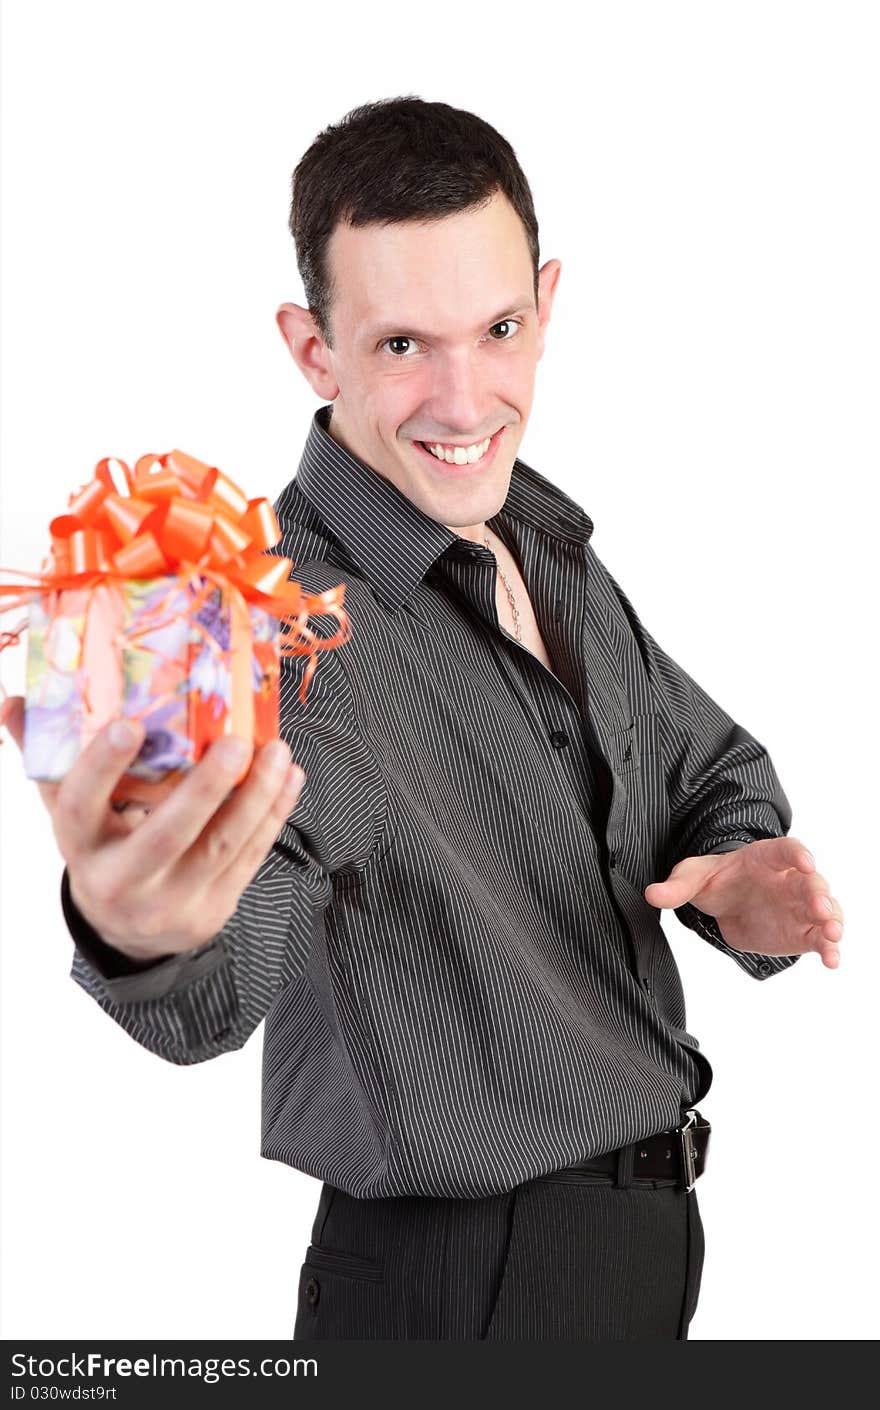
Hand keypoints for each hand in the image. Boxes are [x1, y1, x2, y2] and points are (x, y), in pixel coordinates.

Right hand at [0, 694, 305, 961]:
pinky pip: (250, 858)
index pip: (82, 807)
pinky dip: (273, 815)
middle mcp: (122, 879)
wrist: (127, 929)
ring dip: (256, 796)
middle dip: (206, 788)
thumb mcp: (70, 812)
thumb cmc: (102, 847)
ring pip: (221, 847)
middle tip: (236, 740)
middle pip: (167, 835)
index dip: (101, 768)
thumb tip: (12, 701)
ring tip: (277, 751)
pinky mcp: (214, 906)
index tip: (127, 725)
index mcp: (81, 847)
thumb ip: (49, 757)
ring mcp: (172, 900)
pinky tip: (289, 778)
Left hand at [643, 837, 843, 968]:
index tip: (804, 862)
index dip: (798, 854)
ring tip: (832, 936)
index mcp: (766, 857)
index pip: (787, 850)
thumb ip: (675, 886)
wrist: (725, 903)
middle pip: (812, 882)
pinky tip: (831, 961)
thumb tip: (651, 894)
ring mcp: (800, 906)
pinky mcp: (802, 931)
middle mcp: (791, 879)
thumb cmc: (714, 880)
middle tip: (820, 908)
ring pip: (825, 910)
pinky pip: (821, 938)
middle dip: (819, 894)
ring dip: (832, 921)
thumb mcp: (691, 877)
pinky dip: (829, 948)